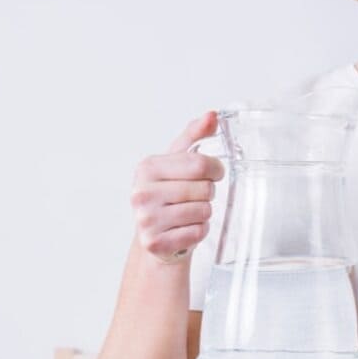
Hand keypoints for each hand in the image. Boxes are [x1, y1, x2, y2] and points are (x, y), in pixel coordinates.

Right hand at [130, 112, 224, 263]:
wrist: (156, 235)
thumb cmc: (169, 195)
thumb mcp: (178, 162)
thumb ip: (195, 136)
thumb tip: (212, 115)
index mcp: (147, 168)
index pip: (199, 163)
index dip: (215, 169)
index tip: (214, 173)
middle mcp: (142, 193)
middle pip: (204, 189)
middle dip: (208, 193)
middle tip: (195, 197)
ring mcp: (146, 220)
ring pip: (203, 211)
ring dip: (204, 213)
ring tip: (188, 213)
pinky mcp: (156, 243)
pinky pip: (198, 232)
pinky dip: (200, 231)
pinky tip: (185, 228)